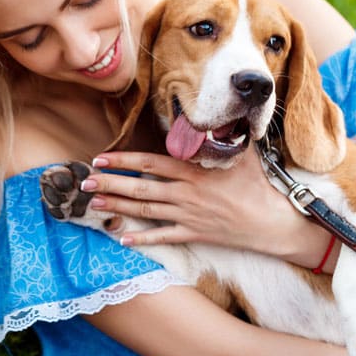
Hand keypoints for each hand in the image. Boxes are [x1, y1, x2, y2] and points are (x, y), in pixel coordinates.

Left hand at [82, 146, 329, 261]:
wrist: (271, 222)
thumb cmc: (257, 186)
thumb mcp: (241, 155)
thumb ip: (223, 138)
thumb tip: (218, 116)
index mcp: (194, 171)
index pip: (150, 164)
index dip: (123, 161)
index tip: (101, 159)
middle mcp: (186, 193)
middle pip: (140, 187)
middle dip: (110, 185)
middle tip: (85, 183)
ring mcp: (188, 215)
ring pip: (145, 210)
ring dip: (118, 208)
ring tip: (95, 205)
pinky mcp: (194, 234)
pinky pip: (163, 236)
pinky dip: (142, 239)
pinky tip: (122, 239)